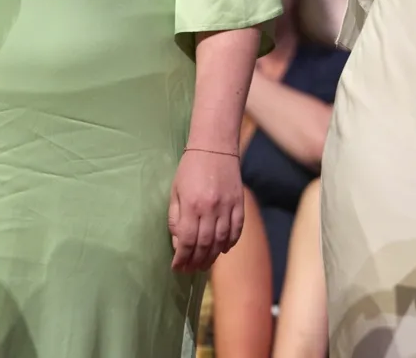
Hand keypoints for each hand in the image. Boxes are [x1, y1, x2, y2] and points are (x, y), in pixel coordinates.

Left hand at [168, 149, 244, 272]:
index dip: (182, 258)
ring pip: (221, 240)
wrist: (215, 146)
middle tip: (190, 270)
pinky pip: (237, 229)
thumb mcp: (175, 191)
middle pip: (205, 244)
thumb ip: (175, 218)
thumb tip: (179, 243)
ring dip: (212, 256)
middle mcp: (211, 209)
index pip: (187, 241)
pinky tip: (223, 250)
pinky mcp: (240, 203)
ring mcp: (228, 206)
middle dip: (196, 261)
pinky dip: (230, 243)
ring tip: (204, 265)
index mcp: (192, 205)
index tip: (177, 267)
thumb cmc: (190, 168)